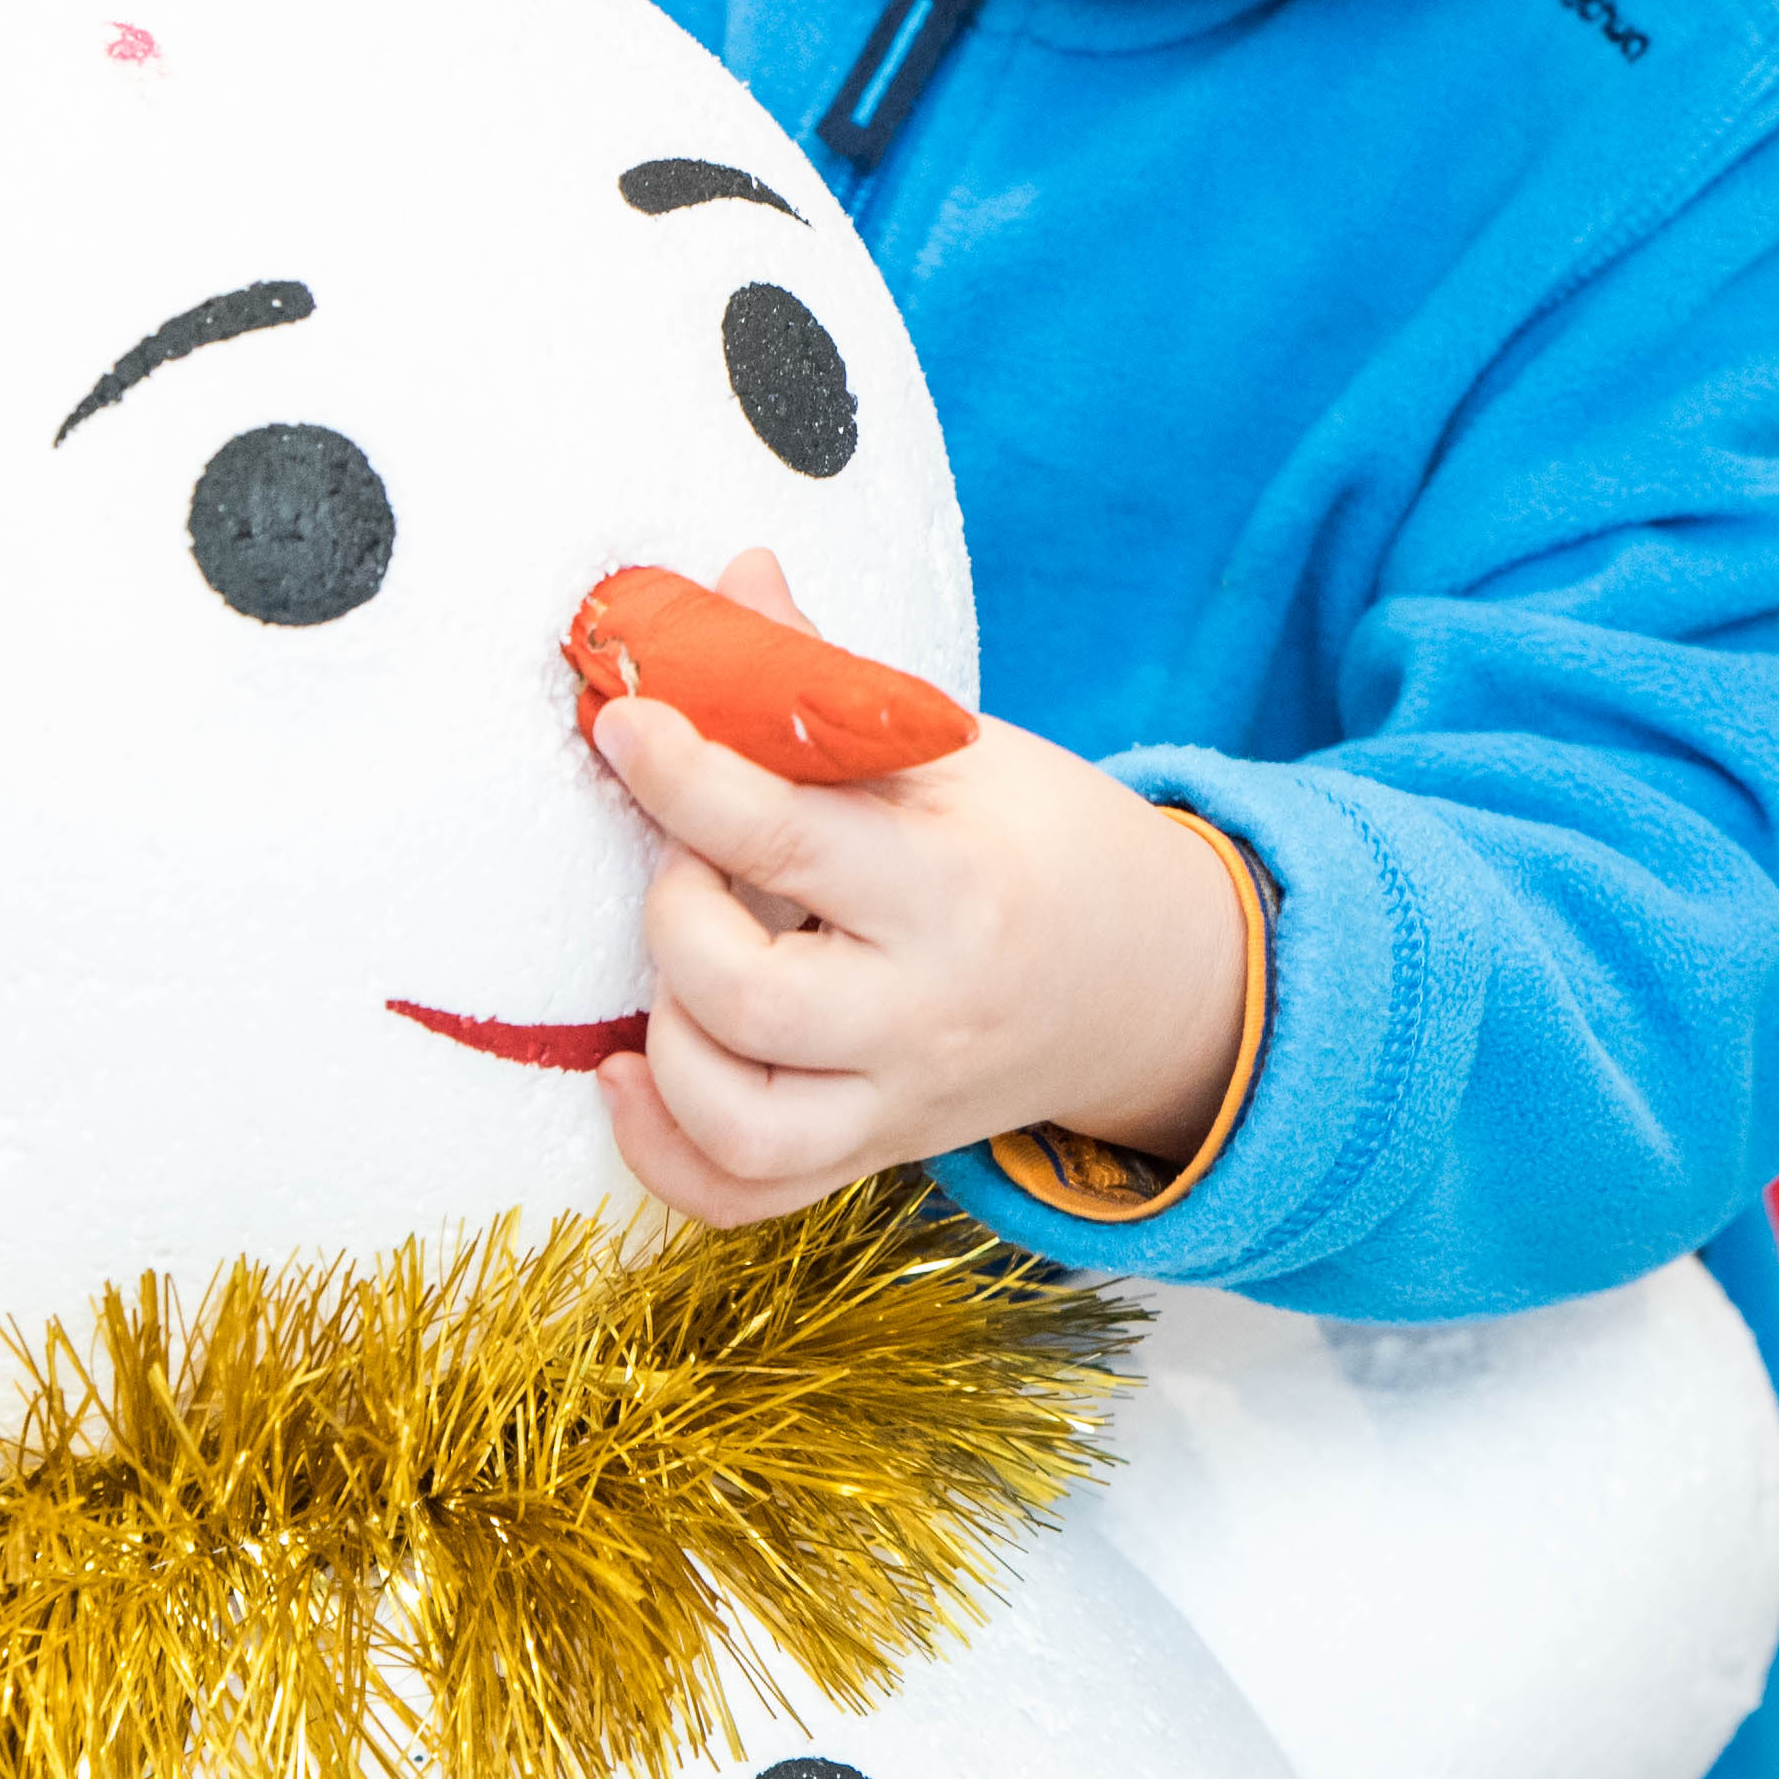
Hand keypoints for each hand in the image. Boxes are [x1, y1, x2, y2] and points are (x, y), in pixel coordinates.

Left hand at [586, 550, 1252, 1228]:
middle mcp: (923, 1014)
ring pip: (740, 1124)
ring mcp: (898, 1102)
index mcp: (949, 889)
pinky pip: (744, 1198)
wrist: (1154, 977)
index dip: (681, 774)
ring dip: (668, 1040)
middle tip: (692, 855)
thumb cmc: (1042, 843)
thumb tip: (729, 580)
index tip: (624, 720)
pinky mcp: (873, 1155)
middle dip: (676, 909)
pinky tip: (631, 1070)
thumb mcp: (956, 746)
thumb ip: (825, 679)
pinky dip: (664, 1153)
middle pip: (745, 997)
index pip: (784, 841)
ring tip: (682, 962)